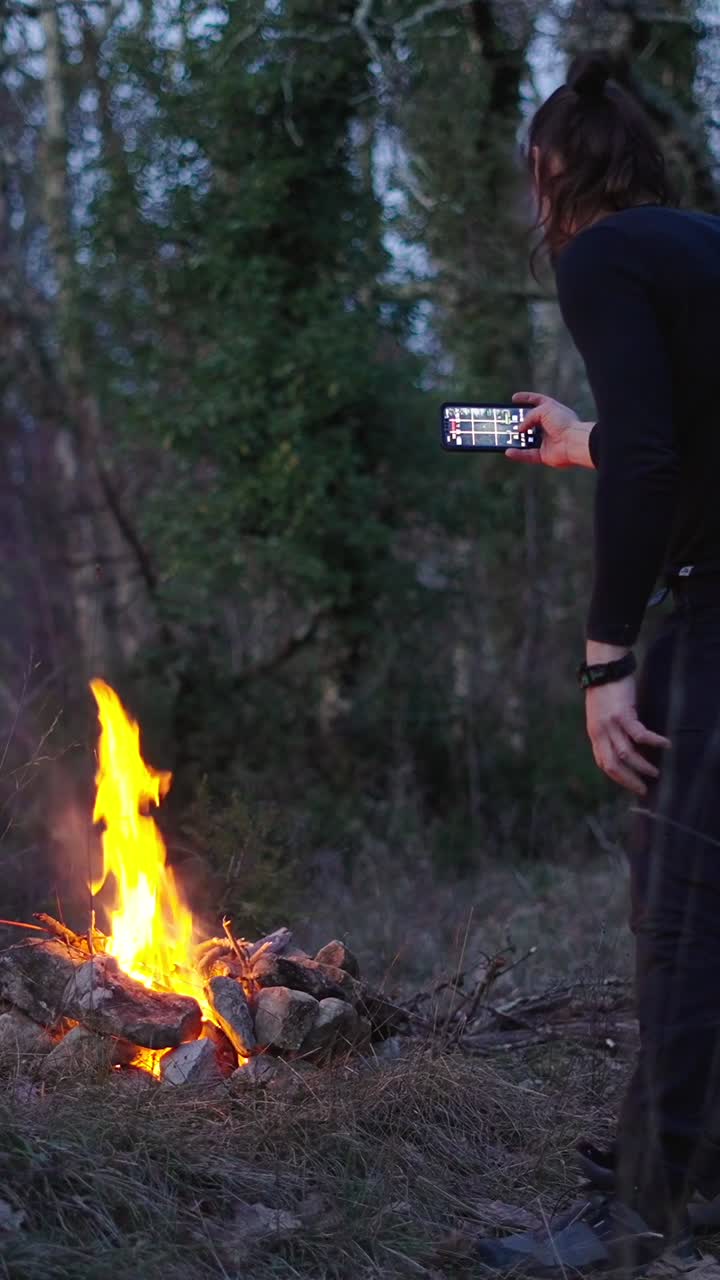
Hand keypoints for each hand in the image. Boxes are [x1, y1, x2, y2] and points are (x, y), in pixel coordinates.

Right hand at [505, 391, 582, 467]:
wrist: (574, 442)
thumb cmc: (563, 422)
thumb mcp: (544, 410)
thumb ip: (528, 416)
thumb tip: (519, 429)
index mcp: (551, 410)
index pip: (536, 401)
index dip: (525, 398)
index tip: (513, 398)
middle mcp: (548, 425)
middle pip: (529, 422)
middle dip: (517, 422)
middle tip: (505, 421)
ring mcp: (546, 440)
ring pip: (526, 440)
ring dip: (515, 439)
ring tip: (503, 436)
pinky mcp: (544, 455)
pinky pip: (528, 455)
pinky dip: (518, 454)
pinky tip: (508, 452)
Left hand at [585, 674, 671, 796]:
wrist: (603, 669)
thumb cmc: (605, 691)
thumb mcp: (601, 716)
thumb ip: (608, 732)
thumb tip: (624, 747)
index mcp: (595, 734)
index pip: (604, 763)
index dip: (619, 777)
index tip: (633, 785)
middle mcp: (600, 732)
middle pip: (613, 765)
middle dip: (629, 780)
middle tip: (644, 789)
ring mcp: (610, 724)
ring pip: (626, 754)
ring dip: (642, 766)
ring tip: (656, 773)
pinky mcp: (622, 714)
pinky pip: (639, 734)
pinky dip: (653, 742)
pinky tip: (665, 745)